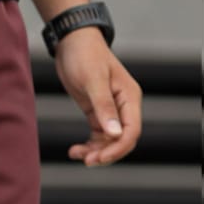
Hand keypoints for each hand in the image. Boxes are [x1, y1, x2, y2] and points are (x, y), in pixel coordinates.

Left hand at [54, 29, 142, 165]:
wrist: (72, 42)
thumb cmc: (85, 56)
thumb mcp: (93, 81)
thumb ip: (104, 107)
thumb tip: (114, 133)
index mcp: (129, 98)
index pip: (132, 131)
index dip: (117, 148)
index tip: (98, 158)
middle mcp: (123, 106)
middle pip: (122, 140)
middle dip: (106, 153)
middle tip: (86, 160)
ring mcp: (111, 110)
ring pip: (109, 141)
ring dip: (95, 151)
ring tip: (76, 154)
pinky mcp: (97, 111)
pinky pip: (98, 135)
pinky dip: (89, 145)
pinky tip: (75, 149)